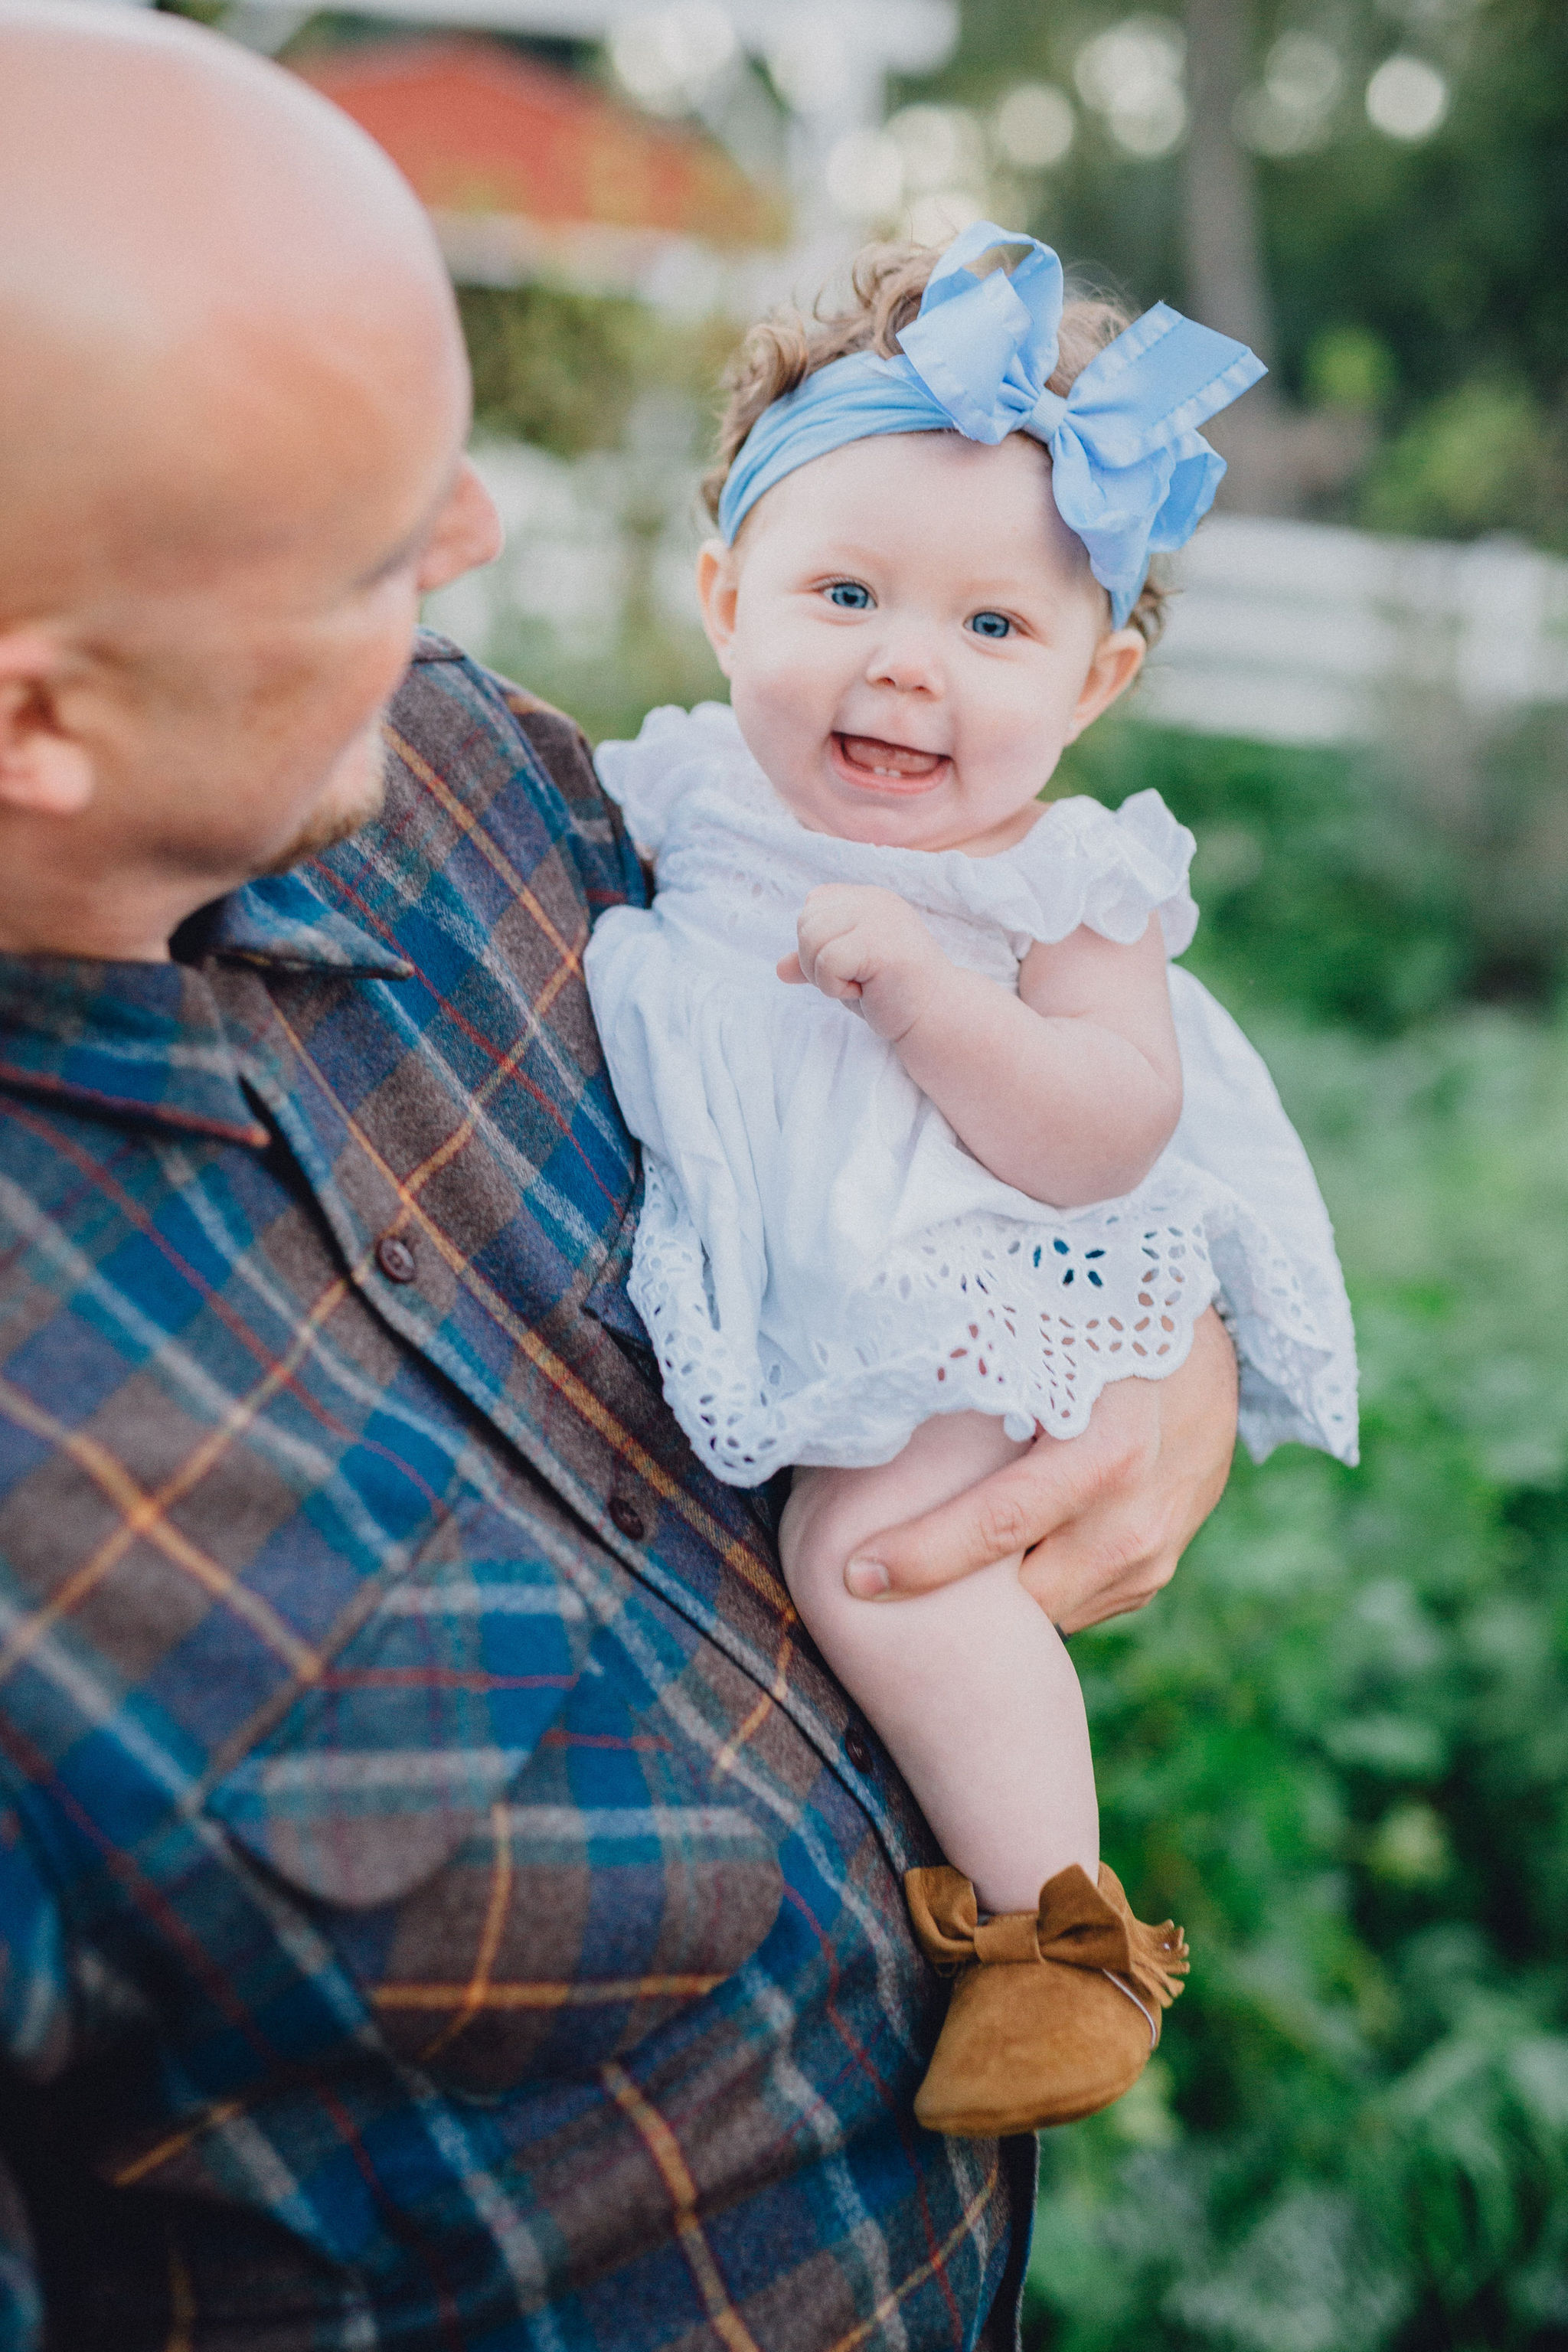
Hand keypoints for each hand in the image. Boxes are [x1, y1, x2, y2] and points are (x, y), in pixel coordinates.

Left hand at [778, 885, 946, 1041]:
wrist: (934, 1017)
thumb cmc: (893, 995)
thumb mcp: (847, 973)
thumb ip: (815, 962)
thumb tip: (780, 968)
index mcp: (868, 899)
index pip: (814, 905)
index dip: (815, 942)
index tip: (848, 965)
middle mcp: (873, 900)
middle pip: (806, 920)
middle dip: (814, 960)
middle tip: (851, 980)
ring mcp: (879, 918)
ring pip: (812, 939)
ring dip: (824, 976)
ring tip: (858, 985)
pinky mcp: (880, 943)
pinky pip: (827, 962)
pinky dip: (836, 988)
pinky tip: (865, 992)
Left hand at [843, 1308, 1238, 1633]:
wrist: (1206, 1352)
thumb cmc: (1106, 1326)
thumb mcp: (1050, 1332)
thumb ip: (978, 1361)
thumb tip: (878, 1368)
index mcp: (1108, 1455)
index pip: (998, 1525)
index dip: (920, 1556)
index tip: (851, 1572)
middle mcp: (1136, 1520)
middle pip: (1018, 1594)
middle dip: (951, 1592)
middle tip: (876, 1568)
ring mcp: (1154, 1555)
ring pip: (1046, 1610)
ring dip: (994, 1591)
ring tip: (934, 1551)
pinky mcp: (1157, 1572)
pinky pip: (1075, 1602)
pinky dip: (1033, 1582)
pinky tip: (1003, 1545)